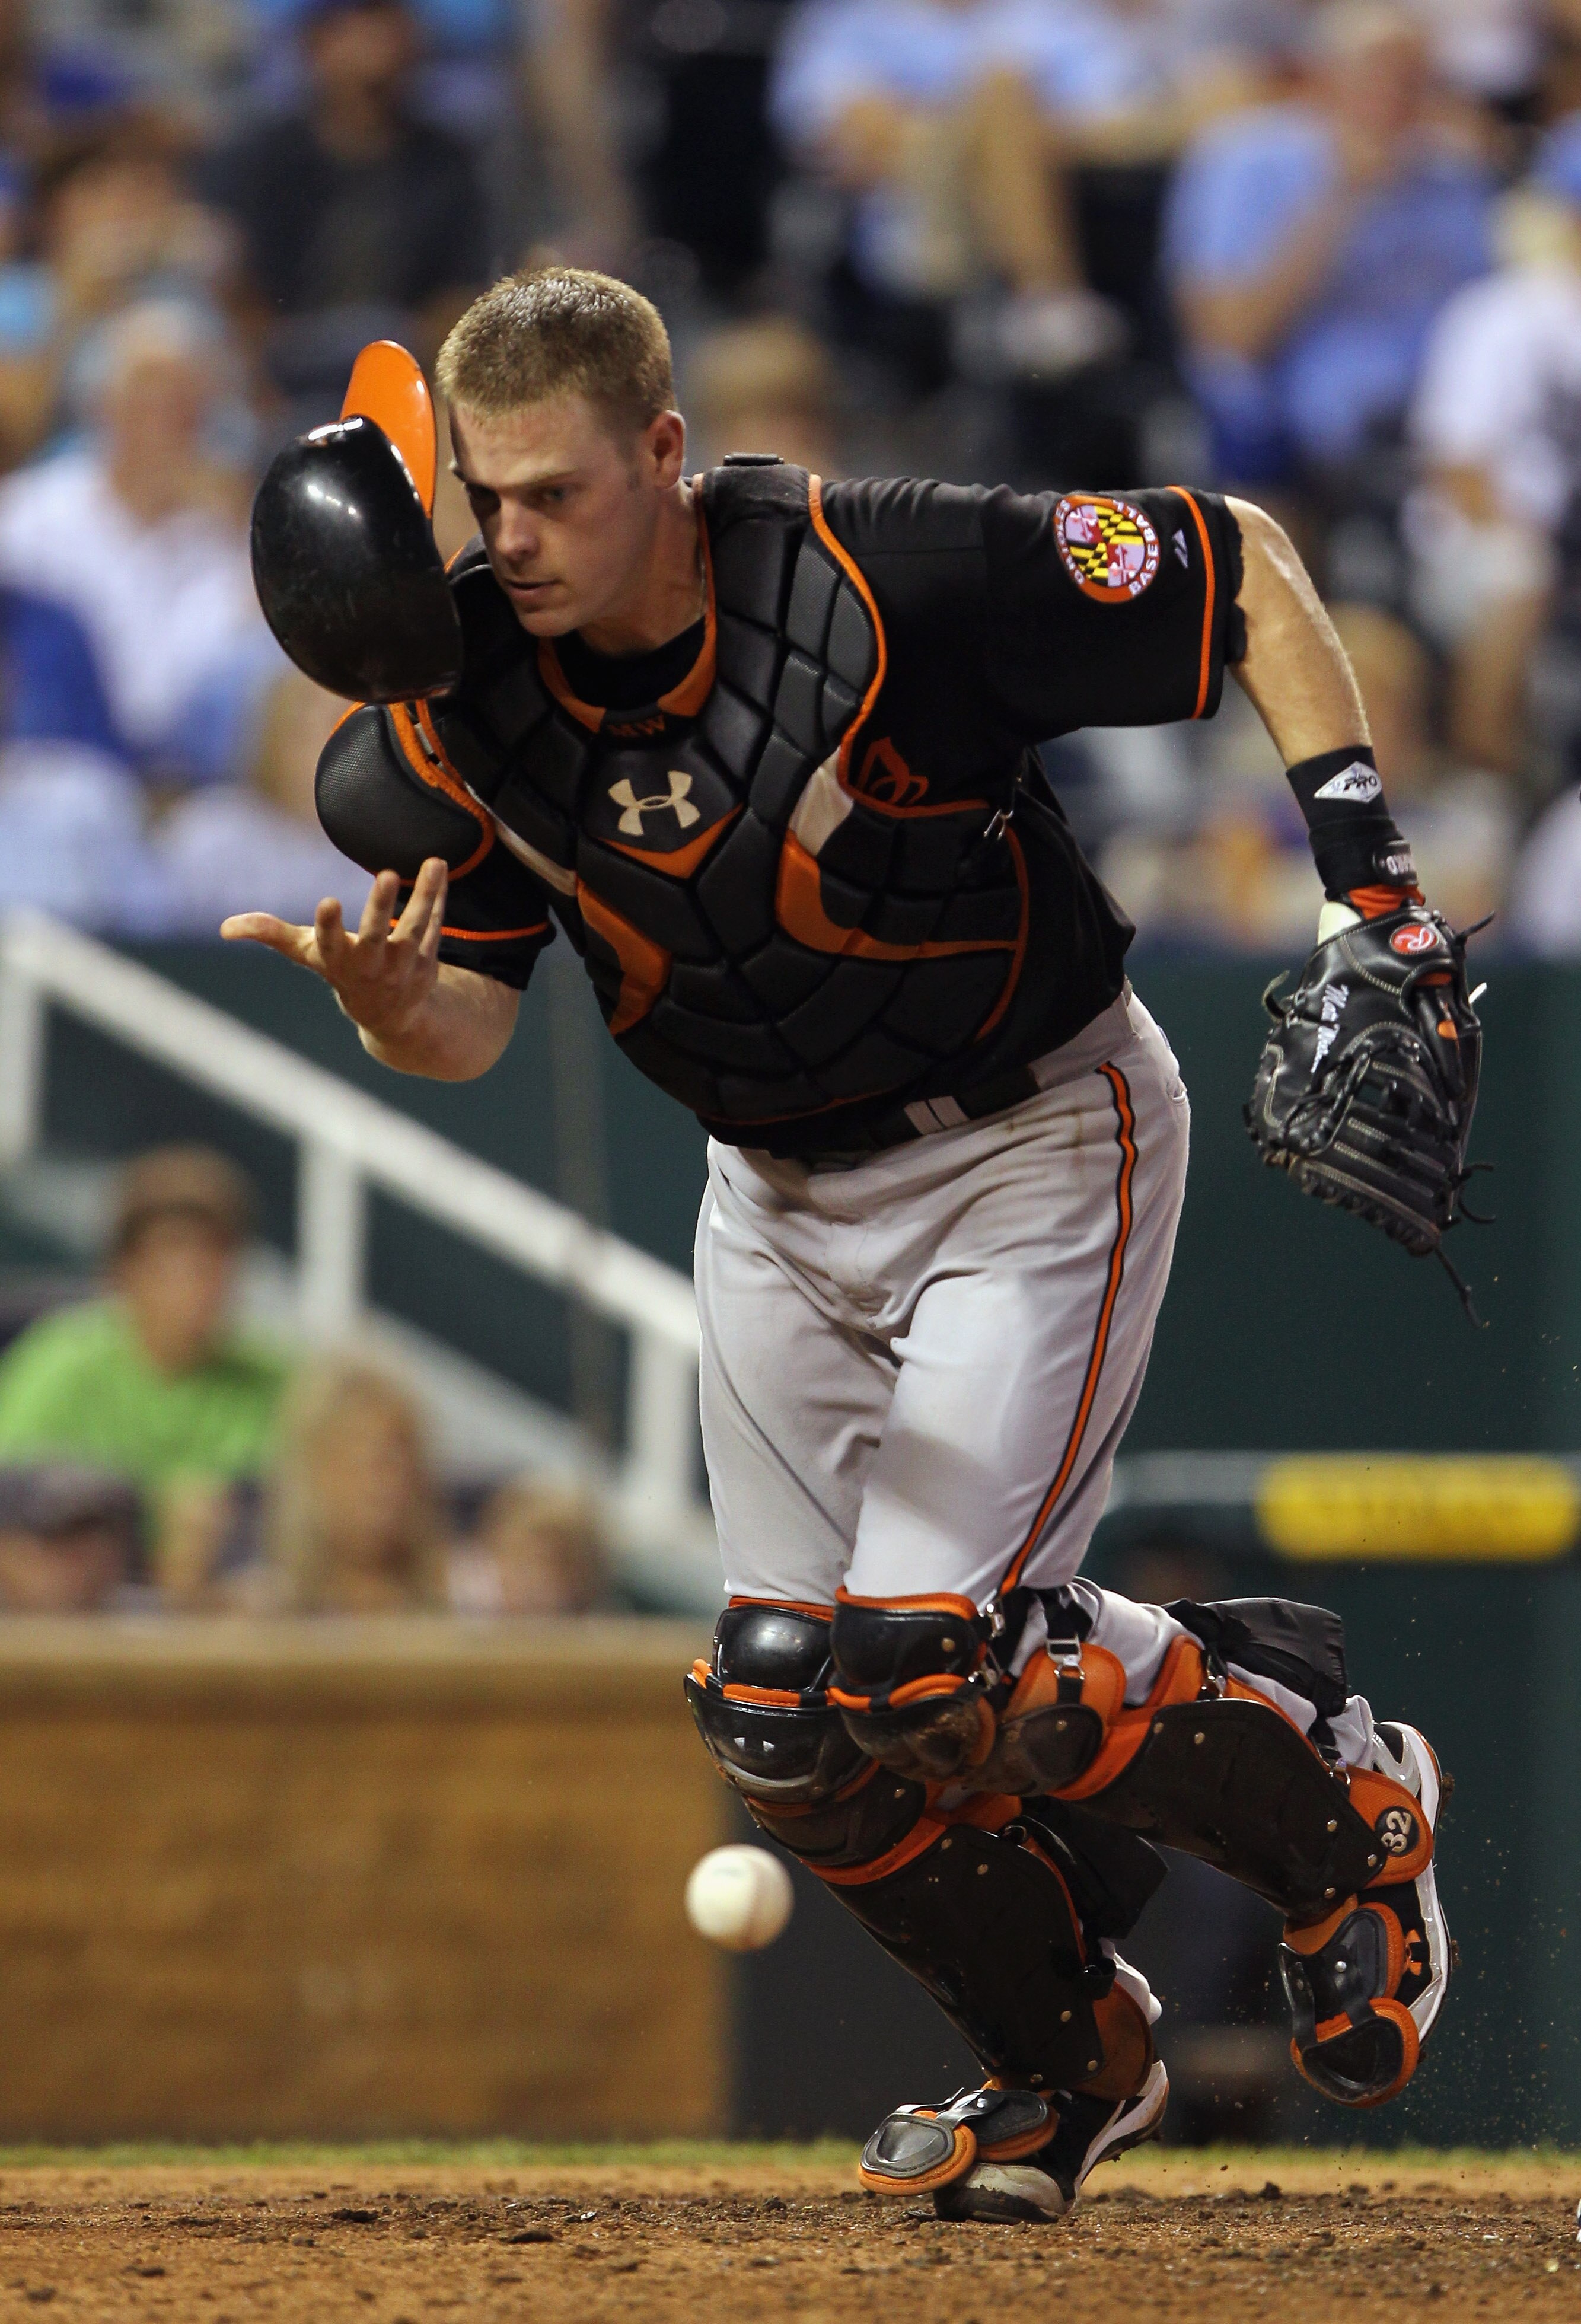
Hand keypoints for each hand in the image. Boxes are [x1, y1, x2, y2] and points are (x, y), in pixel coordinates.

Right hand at [221, 858, 448, 1038]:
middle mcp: (371, 966)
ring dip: (424, 895)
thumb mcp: (306, 954)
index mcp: (337, 961)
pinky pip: (435, 924)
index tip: (327, 902)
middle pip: (376, 936)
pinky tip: (440, 867)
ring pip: (416, 927)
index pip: (329, 944)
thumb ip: (271, 934)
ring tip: (433, 862)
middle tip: (387, 875)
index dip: (328, 926)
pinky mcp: (428, 959)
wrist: (391, 1015)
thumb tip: (225, 928)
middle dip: (380, 908)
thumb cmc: (341, 972)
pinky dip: (438, 897)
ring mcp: (403, 965)